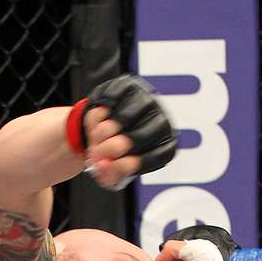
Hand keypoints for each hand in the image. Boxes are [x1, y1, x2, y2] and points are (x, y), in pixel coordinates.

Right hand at [67, 75, 177, 190]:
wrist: (101, 124)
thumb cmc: (112, 151)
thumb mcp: (113, 171)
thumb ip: (109, 174)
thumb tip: (103, 165)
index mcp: (165, 144)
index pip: (160, 155)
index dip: (133, 164)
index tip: (112, 166)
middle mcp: (162, 121)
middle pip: (139, 138)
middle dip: (111, 149)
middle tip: (95, 153)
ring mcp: (147, 100)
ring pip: (123, 118)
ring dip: (102, 132)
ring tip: (95, 137)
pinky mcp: (129, 85)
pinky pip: (111, 100)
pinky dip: (99, 112)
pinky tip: (99, 118)